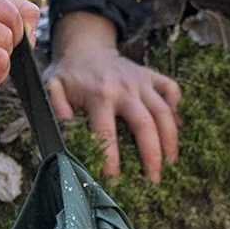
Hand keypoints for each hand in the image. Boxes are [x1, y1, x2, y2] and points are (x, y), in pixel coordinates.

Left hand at [43, 10, 181, 183]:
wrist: (85, 47)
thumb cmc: (69, 74)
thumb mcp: (53, 87)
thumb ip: (56, 107)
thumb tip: (65, 132)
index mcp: (99, 95)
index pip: (107, 133)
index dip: (111, 159)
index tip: (114, 180)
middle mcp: (124, 88)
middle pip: (145, 125)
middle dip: (152, 155)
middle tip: (155, 181)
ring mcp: (141, 81)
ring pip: (163, 112)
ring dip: (171, 140)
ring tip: (171, 163)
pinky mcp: (151, 75)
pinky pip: (171, 89)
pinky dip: (176, 108)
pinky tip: (176, 127)